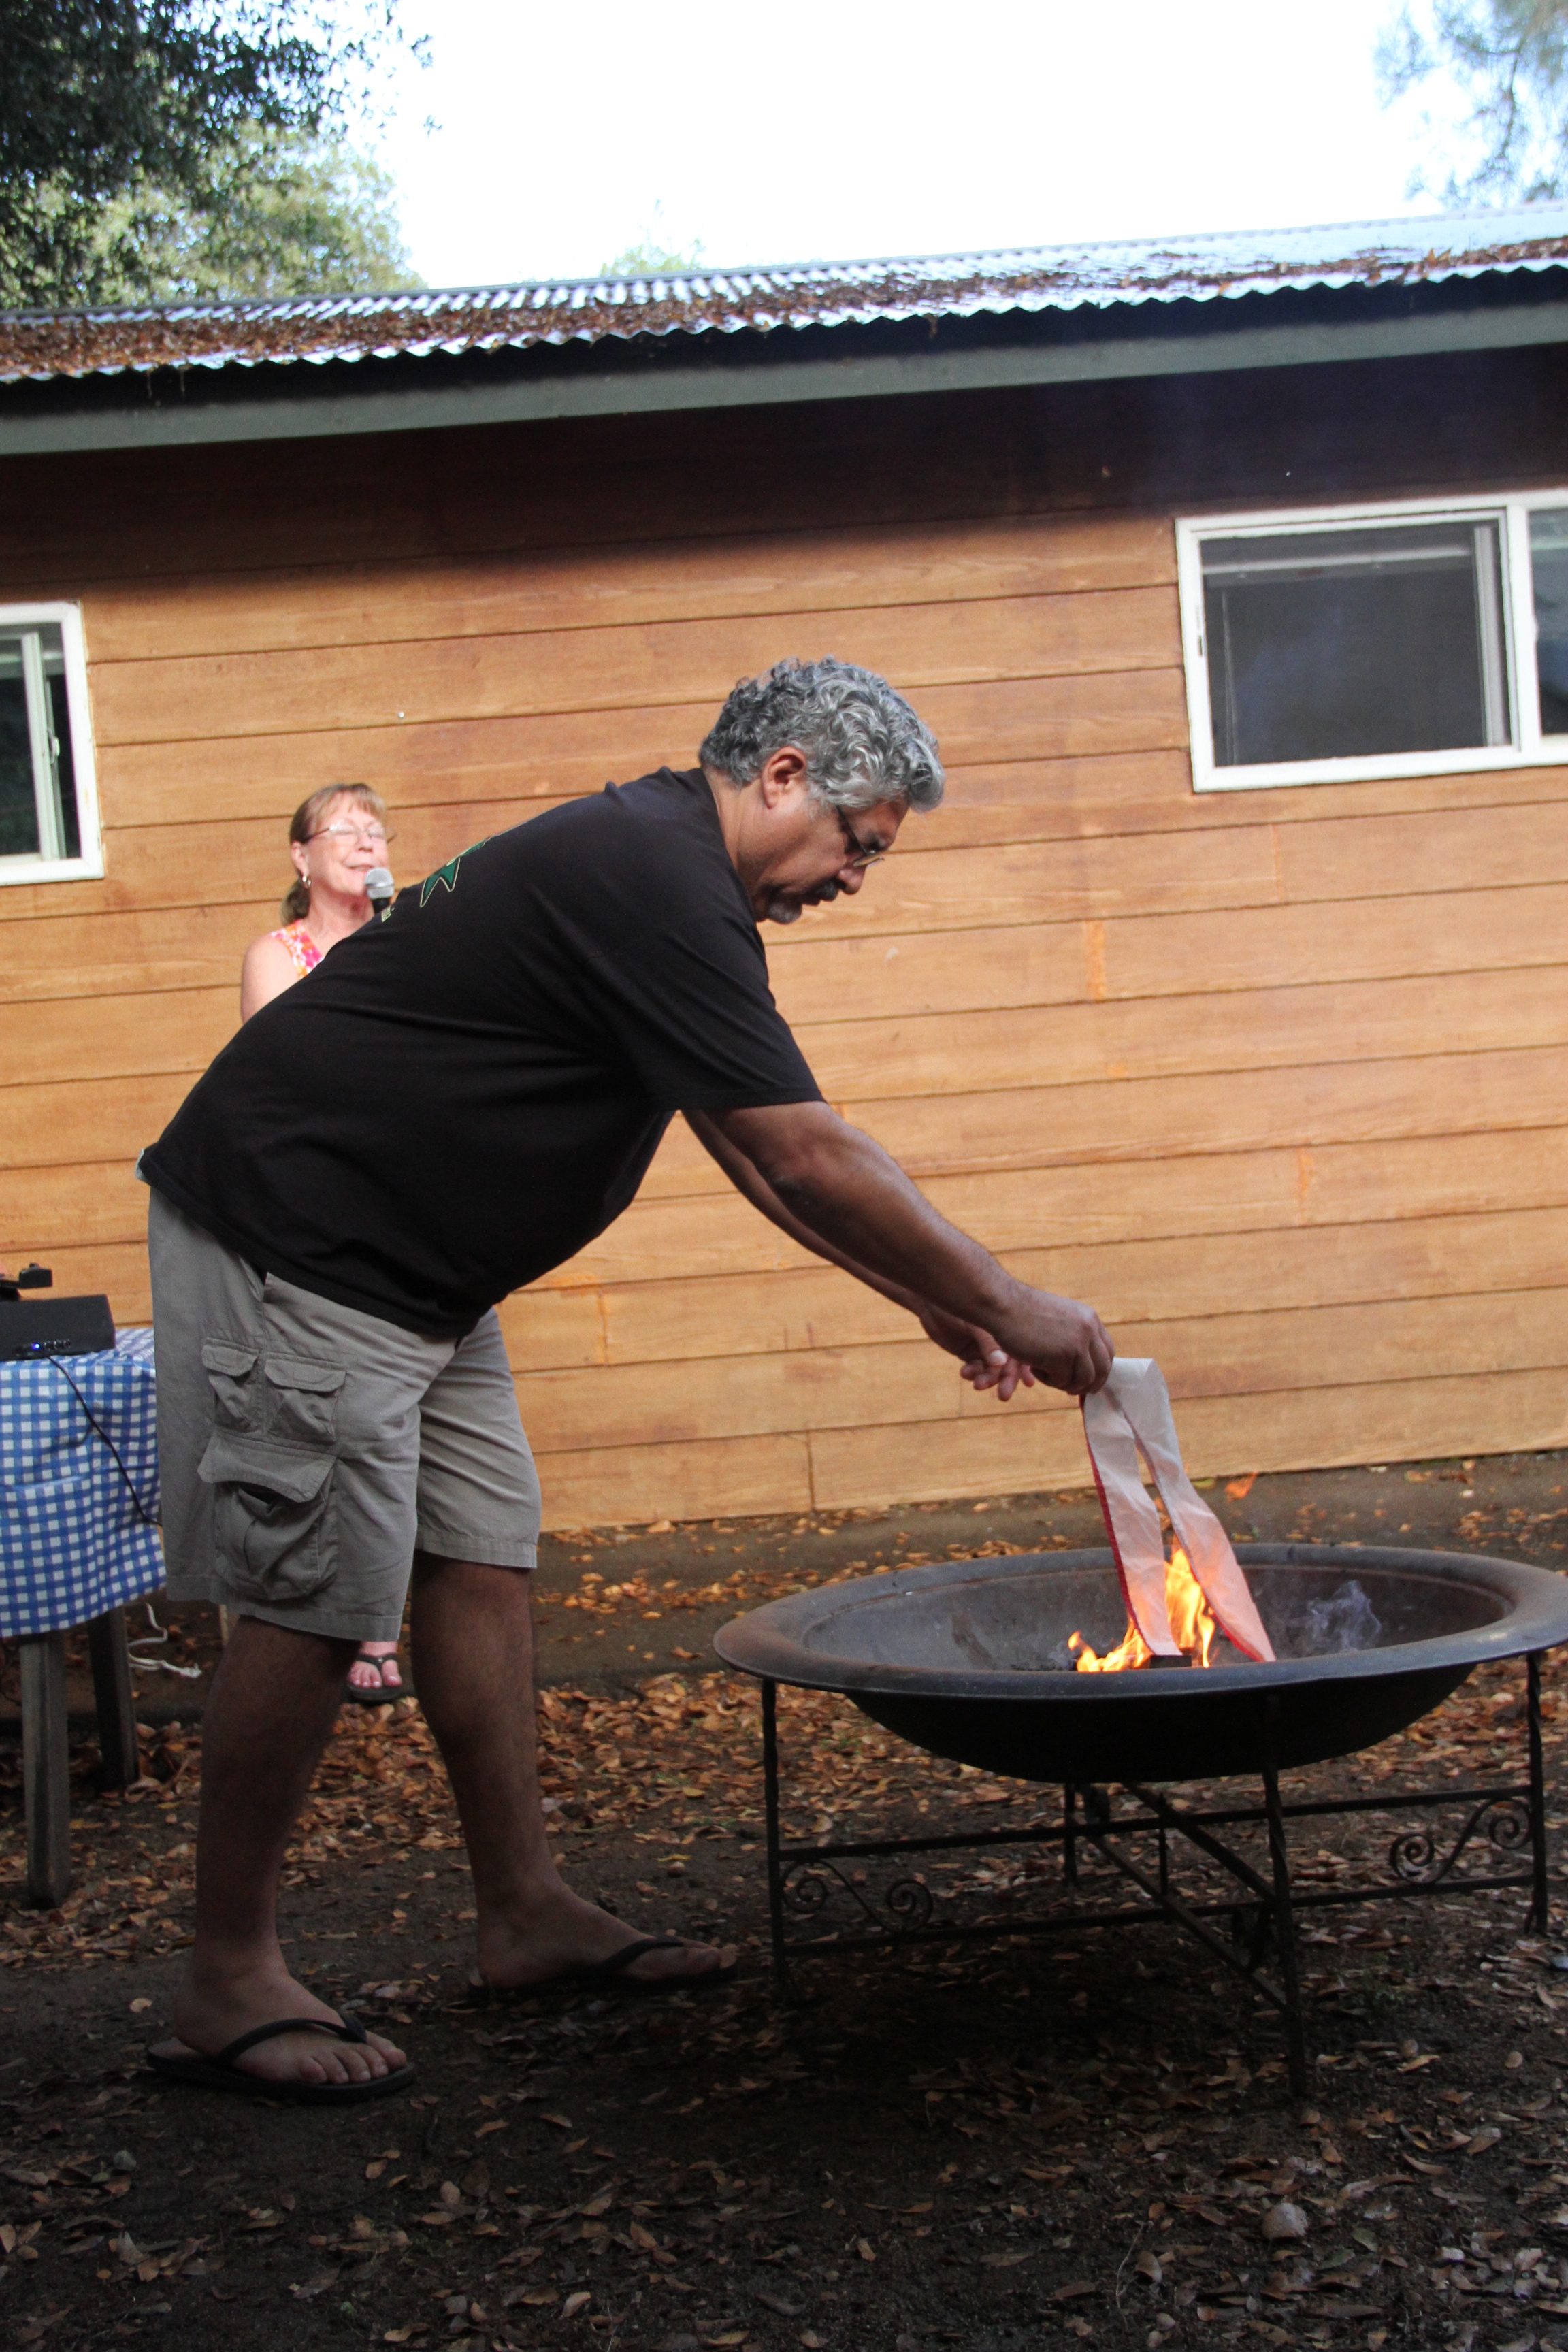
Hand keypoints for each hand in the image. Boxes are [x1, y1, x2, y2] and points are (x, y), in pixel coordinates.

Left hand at [914, 1303, 1037, 1402]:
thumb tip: (1001, 1364)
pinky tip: (965, 1373)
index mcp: (1006, 1326)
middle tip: (1004, 1396)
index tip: (1028, 1383)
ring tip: (977, 1385)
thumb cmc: (954, 1305)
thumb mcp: (972, 1324)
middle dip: (1007, 1380)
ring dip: (987, 1379)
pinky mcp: (968, 1354)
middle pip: (1008, 1364)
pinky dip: (972, 1374)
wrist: (928, 1302)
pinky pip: (975, 1370)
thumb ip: (987, 1343)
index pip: (1021, 1349)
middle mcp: (997, 1339)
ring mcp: (983, 1347)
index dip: (1026, 1366)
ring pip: (991, 1370)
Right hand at [997, 1290, 1114, 1396]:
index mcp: (1090, 1319)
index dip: (1099, 1371)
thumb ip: (1076, 1335)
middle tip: (1070, 1389)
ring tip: (1045, 1373)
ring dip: (1064, 1383)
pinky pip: (1061, 1381)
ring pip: (1083, 1380)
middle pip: (1101, 1370)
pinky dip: (1047, 1380)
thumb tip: (1088, 1366)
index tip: (1086, 1380)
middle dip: (1088, 1385)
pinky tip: (1033, 1367)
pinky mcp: (1060, 1357)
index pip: (1108, 1353)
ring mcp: (1076, 1344)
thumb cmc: (1025, 1313)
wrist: (1003, 1305)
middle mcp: (1088, 1331)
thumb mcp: (1061, 1318)